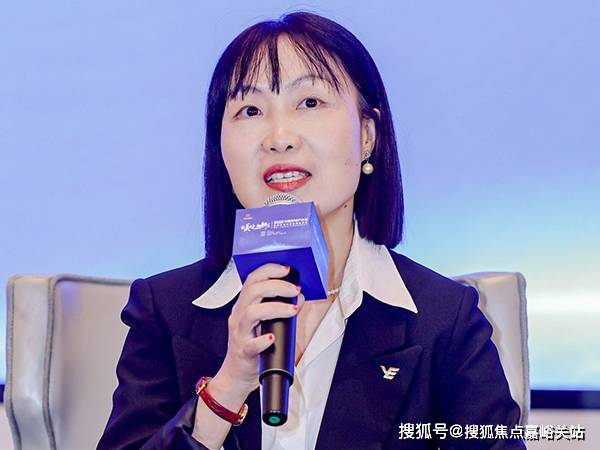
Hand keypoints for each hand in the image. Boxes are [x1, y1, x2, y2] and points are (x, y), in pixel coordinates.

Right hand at [215, 263, 304, 395]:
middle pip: (253, 291)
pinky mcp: (243, 351)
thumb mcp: (266, 323)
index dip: (269, 270)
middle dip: (276, 286)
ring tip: (292, 310)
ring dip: (275, 308)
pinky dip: (263, 340)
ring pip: (252, 313)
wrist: (237, 374)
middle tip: (294, 290)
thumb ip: (281, 309)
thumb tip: (298, 297)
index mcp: (244, 304)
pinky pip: (251, 344)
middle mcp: (239, 315)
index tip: (287, 269)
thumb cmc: (253, 346)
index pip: (253, 279)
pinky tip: (272, 339)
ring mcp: (239, 333)